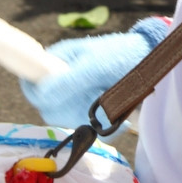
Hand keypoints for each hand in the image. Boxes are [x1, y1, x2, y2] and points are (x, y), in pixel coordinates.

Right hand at [20, 18, 170, 127]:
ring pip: (69, 120)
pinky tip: (121, 119)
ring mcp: (76, 94)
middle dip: (72, 110)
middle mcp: (61, 79)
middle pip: (49, 108)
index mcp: (55, 61)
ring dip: (90, 119)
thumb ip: (68, 81)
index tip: (56, 102)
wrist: (150, 61)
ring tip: (114, 104)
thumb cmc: (121, 54)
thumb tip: (41, 97)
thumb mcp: (95, 65)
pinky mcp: (91, 108)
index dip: (37, 95)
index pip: (31, 83)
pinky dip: (105, 128)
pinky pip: (89, 127)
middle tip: (96, 100)